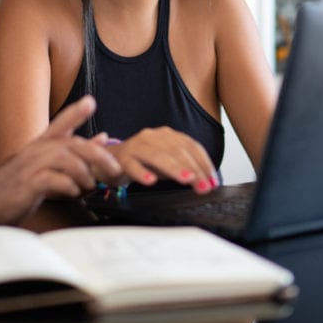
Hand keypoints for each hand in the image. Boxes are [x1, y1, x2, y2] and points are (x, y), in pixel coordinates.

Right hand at [0, 96, 120, 221]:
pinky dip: (67, 185)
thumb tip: (103, 137)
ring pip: (65, 159)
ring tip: (90, 185)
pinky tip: (73, 192)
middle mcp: (37, 150)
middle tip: (114, 169)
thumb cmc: (20, 182)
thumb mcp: (49, 165)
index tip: (91, 102)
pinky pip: (52, 180)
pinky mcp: (26, 184)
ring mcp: (30, 166)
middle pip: (73, 144)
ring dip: (84, 173)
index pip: (60, 123)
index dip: (76, 112)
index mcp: (42, 144)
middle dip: (98, 155)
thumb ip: (77, 153)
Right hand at [104, 127, 219, 193]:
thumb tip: (205, 181)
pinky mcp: (121, 158)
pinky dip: (142, 173)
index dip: (204, 163)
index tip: (212, 181)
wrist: (110, 160)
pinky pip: (132, 165)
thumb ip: (184, 169)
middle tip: (204, 186)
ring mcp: (136, 146)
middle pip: (177, 151)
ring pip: (157, 156)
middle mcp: (153, 137)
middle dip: (194, 170)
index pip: (190, 146)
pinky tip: (151, 181)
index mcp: (167, 136)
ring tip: (187, 180)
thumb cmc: (142, 162)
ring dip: (174, 169)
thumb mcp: (166, 164)